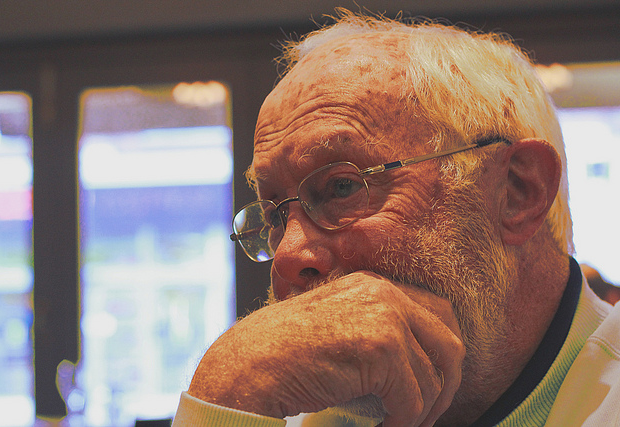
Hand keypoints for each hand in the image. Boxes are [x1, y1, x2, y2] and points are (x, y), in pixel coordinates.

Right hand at [188, 271, 464, 426]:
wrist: (247, 366)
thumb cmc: (283, 355)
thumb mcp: (336, 328)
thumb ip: (372, 332)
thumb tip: (416, 365)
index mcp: (372, 285)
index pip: (437, 314)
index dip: (440, 357)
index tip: (428, 388)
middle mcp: (383, 292)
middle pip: (450, 342)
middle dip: (444, 385)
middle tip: (423, 413)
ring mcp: (384, 314)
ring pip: (435, 376)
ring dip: (422, 410)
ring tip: (398, 423)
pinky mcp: (381, 345)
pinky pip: (414, 398)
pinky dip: (404, 422)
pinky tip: (383, 426)